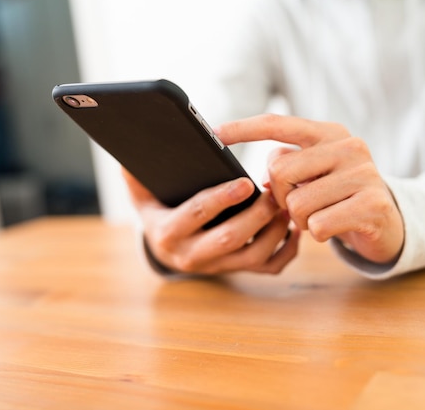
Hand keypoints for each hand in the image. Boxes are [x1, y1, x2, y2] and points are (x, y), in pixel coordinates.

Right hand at [122, 168, 299, 274]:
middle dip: (256, 214)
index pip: (197, 214)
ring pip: (254, 256)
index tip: (246, 182)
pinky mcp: (237, 271)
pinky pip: (269, 268)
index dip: (222, 198)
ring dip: (275, 230)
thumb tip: (130, 154)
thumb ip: (136, 174)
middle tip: (275, 191)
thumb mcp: (142, 194)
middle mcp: (192, 256)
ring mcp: (217, 267)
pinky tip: (294, 227)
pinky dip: (288, 250)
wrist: (167, 248)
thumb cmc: (160, 210)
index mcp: (168, 233)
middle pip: (230, 238)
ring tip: (286, 204)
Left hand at [216, 114, 403, 263]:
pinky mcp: (372, 204)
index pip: (278, 124)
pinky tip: (334, 228)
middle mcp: (349, 146)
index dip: (243, 129)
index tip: (214, 133)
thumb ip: (287, 164)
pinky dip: (319, 233)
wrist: (387, 221)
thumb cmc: (338, 196)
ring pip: (296, 204)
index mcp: (329, 133)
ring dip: (301, 220)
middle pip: (279, 171)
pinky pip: (318, 225)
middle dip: (280, 197)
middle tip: (298, 204)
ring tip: (321, 215)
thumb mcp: (314, 173)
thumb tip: (259, 179)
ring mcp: (364, 173)